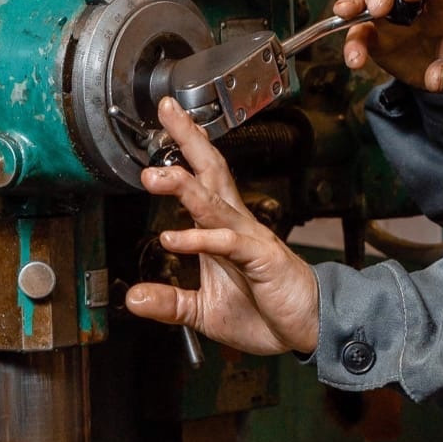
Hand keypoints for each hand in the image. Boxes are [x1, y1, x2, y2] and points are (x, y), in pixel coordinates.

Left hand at [125, 97, 321, 356]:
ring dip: (184, 186)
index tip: (165, 120)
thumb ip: (170, 302)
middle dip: (189, 139)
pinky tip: (172, 239)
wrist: (309, 330)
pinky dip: (199, 240)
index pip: (203, 179)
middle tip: (167, 111)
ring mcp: (251, 239)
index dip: (185, 149)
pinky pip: (227, 243)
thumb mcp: (204, 312)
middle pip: (212, 171)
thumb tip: (133, 298)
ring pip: (215, 203)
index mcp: (224, 229)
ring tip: (154, 176)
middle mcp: (238, 224)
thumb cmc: (264, 313)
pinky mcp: (262, 258)